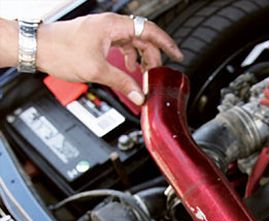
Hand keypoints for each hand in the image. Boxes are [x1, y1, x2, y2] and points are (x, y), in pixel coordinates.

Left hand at [36, 13, 182, 105]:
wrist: (38, 47)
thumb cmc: (60, 50)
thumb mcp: (97, 71)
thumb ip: (122, 83)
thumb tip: (139, 95)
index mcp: (113, 26)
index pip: (149, 30)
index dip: (166, 44)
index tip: (176, 55)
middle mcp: (110, 24)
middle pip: (143, 37)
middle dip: (153, 56)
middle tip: (157, 74)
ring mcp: (104, 30)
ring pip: (133, 41)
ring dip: (141, 58)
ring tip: (143, 74)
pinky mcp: (98, 37)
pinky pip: (122, 45)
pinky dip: (129, 57)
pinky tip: (128, 69)